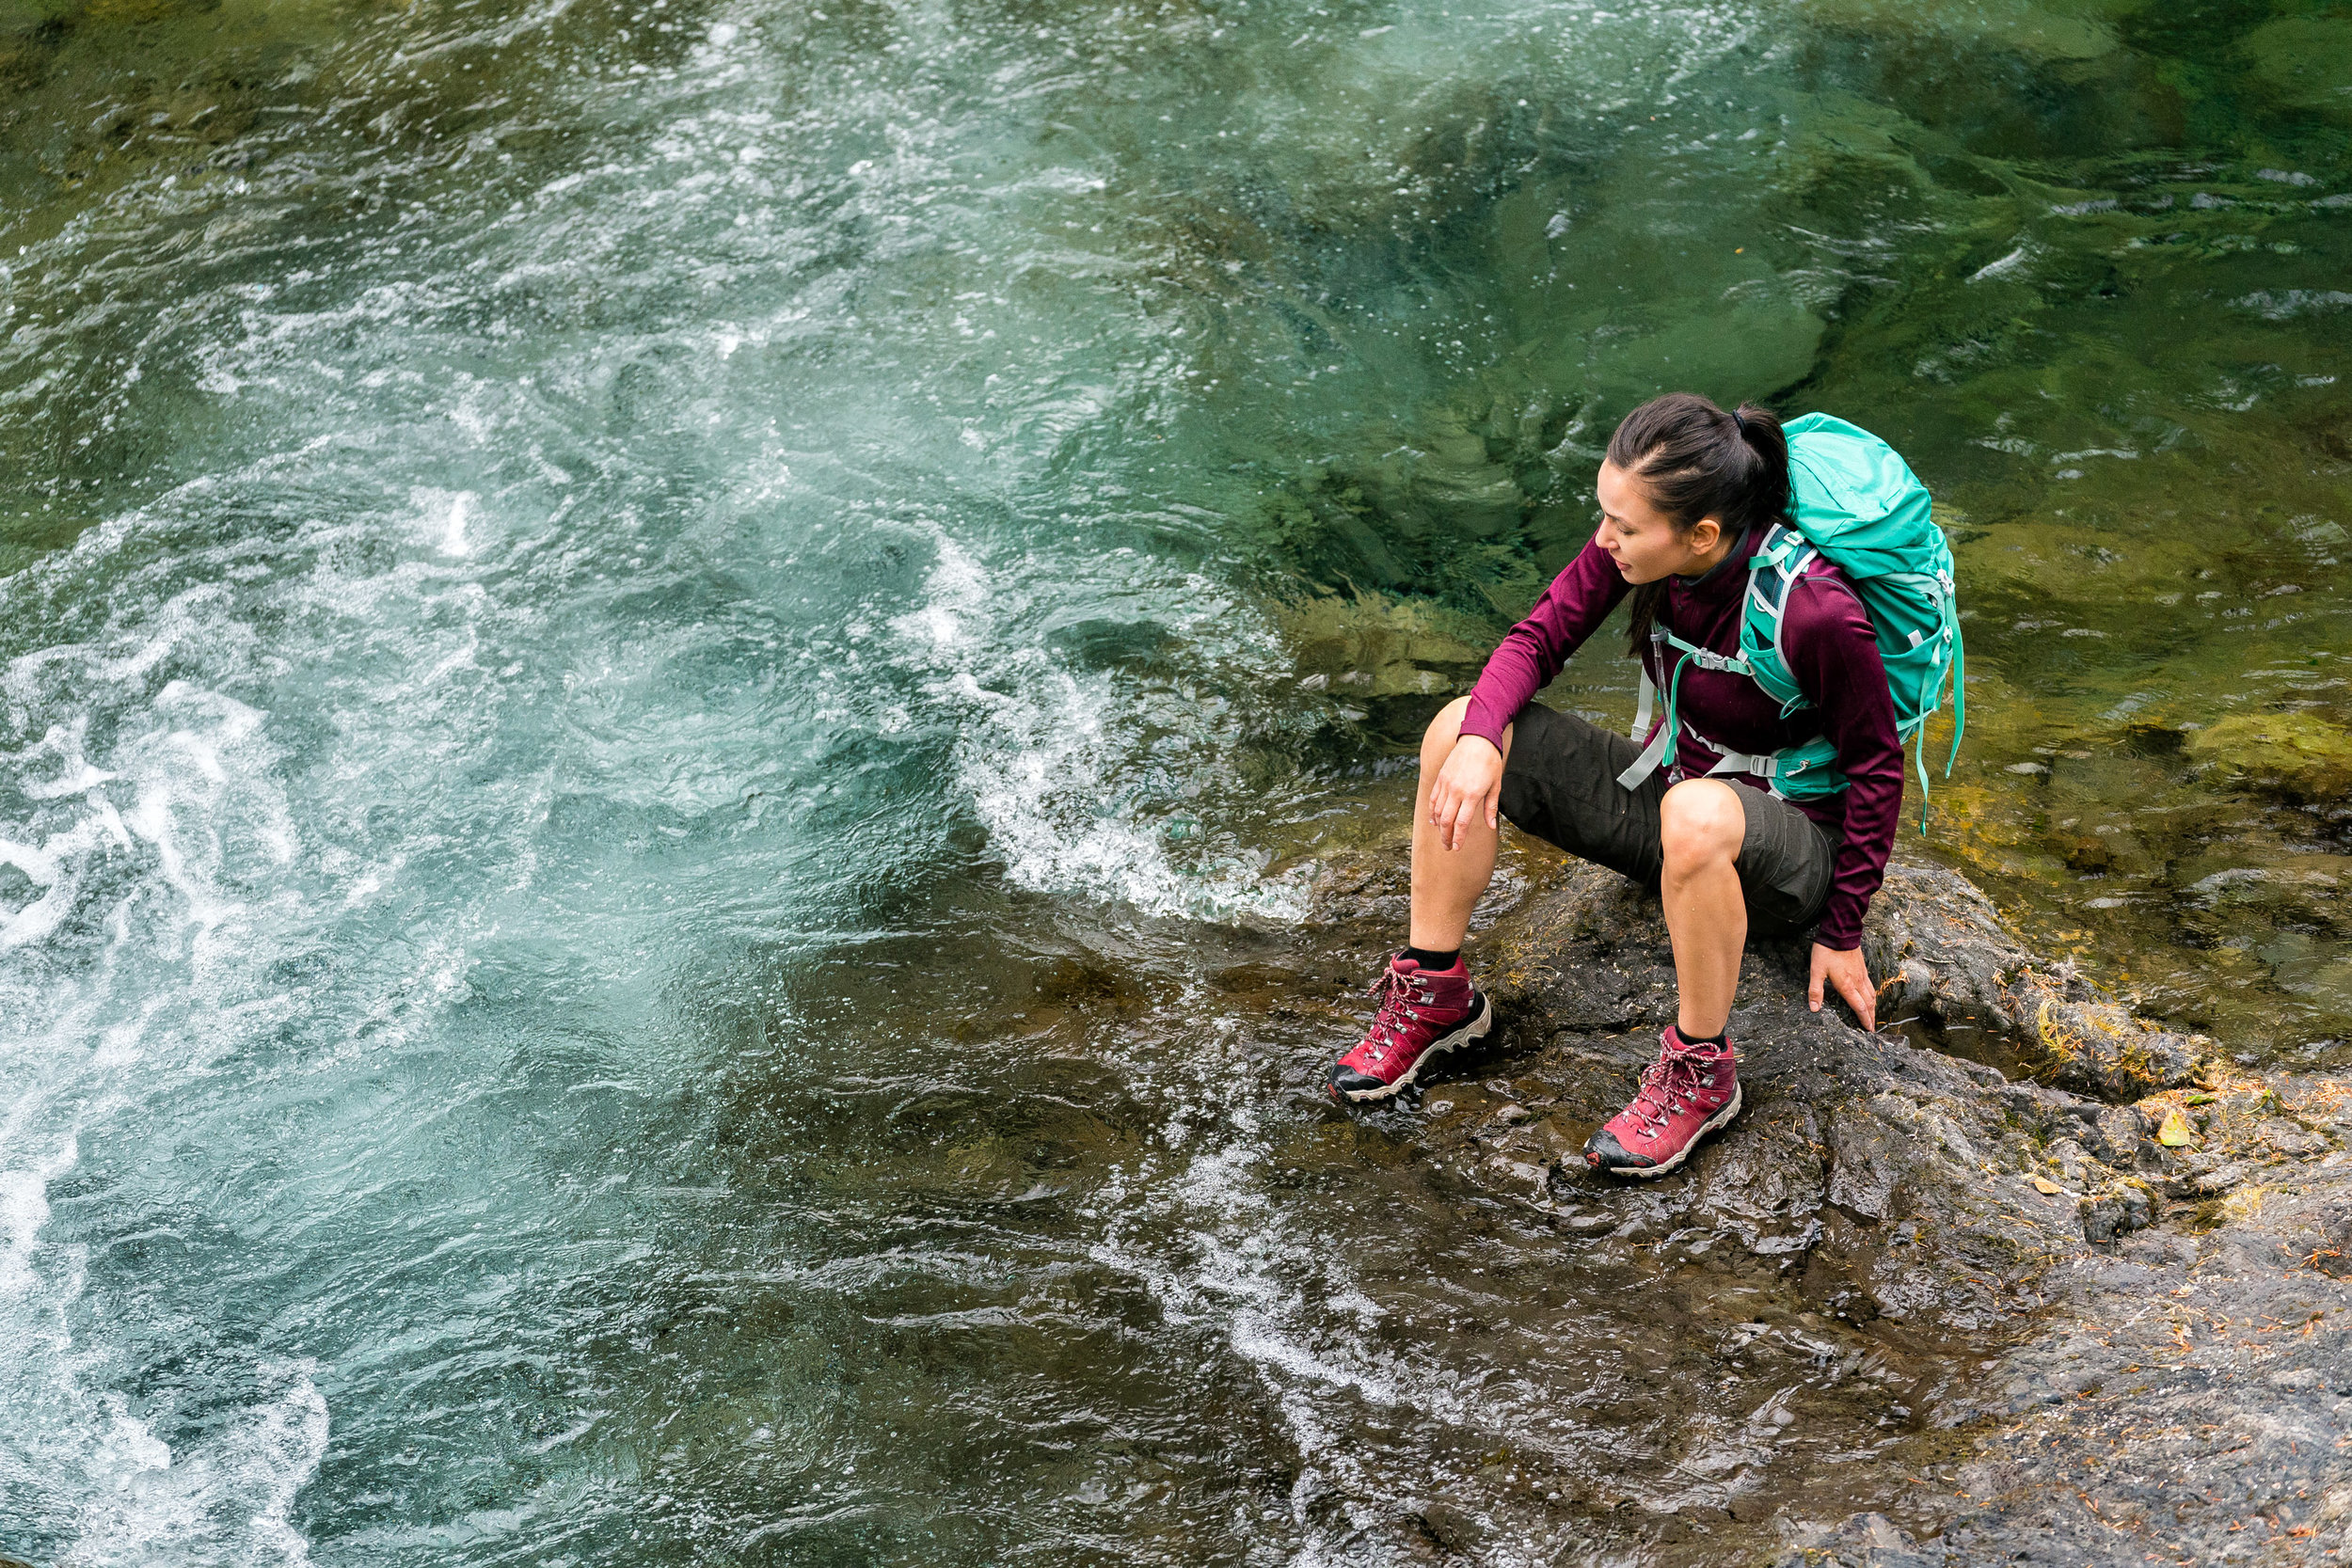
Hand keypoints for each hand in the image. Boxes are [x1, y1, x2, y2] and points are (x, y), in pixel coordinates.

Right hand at [1428, 735, 1503, 851]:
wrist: (1478, 739)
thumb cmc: (1490, 762)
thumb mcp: (1495, 785)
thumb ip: (1490, 807)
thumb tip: (1491, 826)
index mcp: (1472, 794)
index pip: (1462, 822)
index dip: (1458, 838)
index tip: (1456, 848)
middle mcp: (1457, 791)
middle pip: (1447, 820)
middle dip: (1446, 836)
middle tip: (1447, 847)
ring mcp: (1446, 784)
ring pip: (1437, 811)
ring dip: (1439, 826)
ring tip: (1442, 835)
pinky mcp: (1441, 778)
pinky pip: (1433, 798)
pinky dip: (1432, 811)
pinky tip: (1434, 820)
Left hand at [1808, 942, 1876, 1029]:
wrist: (1841, 932)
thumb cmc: (1827, 951)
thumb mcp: (1816, 971)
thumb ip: (1815, 991)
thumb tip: (1814, 1008)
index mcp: (1847, 986)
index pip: (1859, 1007)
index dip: (1864, 1020)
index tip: (1868, 1030)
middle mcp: (1857, 982)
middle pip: (1868, 1003)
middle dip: (1871, 1017)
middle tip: (1872, 1028)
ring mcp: (1862, 974)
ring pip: (1872, 994)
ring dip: (1873, 1007)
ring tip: (1873, 1015)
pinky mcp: (1862, 968)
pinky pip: (1870, 985)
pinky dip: (1872, 995)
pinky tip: (1870, 995)